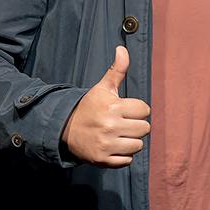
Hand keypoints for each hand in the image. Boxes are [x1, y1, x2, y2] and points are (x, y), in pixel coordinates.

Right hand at [62, 46, 151, 167]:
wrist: (65, 129)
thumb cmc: (90, 106)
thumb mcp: (103, 87)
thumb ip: (117, 69)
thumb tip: (122, 48)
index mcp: (113, 107)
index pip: (145, 110)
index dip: (138, 110)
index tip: (126, 110)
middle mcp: (110, 126)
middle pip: (145, 129)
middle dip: (136, 126)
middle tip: (123, 123)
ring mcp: (106, 144)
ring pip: (138, 145)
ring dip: (132, 141)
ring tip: (119, 135)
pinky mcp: (102, 160)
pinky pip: (127, 160)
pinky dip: (123, 156)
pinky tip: (113, 147)